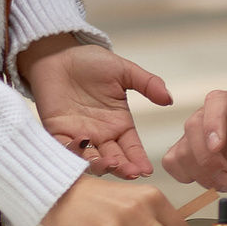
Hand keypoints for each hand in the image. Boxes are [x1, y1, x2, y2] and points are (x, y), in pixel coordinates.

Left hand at [21, 38, 170, 179]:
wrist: (58, 53)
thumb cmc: (90, 62)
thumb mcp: (124, 71)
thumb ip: (147, 84)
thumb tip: (169, 99)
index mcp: (118, 124)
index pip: (132, 148)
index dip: (139, 159)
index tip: (146, 170)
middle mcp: (100, 134)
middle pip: (114, 159)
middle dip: (122, 168)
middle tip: (130, 172)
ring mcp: (78, 135)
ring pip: (90, 159)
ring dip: (100, 165)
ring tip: (110, 163)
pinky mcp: (57, 131)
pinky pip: (64, 147)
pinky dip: (72, 151)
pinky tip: (83, 145)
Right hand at [161, 89, 226, 208]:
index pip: (218, 101)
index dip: (213, 122)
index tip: (217, 147)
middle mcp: (215, 116)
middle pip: (194, 128)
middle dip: (208, 160)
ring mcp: (200, 135)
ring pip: (183, 150)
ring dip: (202, 174)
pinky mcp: (190, 153)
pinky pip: (174, 162)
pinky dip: (188, 176)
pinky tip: (210, 182)